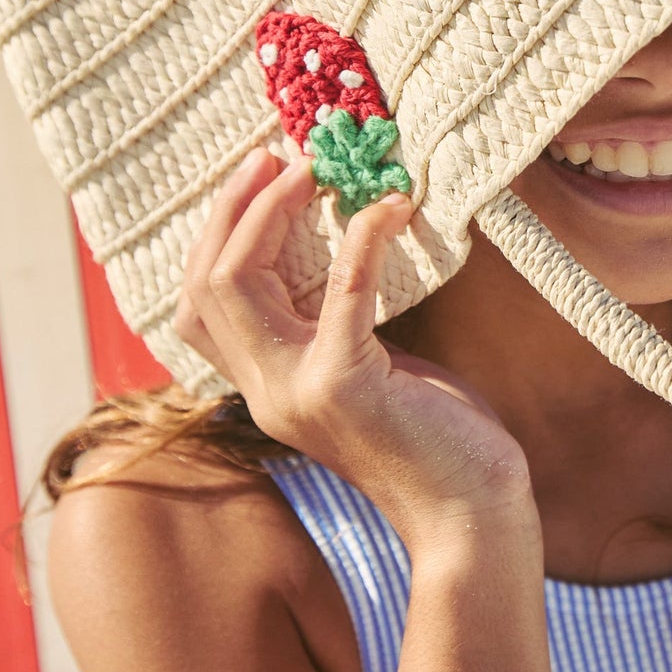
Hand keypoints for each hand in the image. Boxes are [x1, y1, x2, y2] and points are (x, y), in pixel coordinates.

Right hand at [174, 150, 535, 546]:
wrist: (471, 515)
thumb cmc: (437, 438)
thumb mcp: (368, 373)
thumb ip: (338, 324)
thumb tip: (343, 244)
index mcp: (266, 388)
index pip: (200, 306)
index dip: (217, 236)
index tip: (257, 178)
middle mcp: (267, 393)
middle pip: (205, 285)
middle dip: (232, 210)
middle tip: (273, 157)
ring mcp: (298, 391)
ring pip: (238, 283)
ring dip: (271, 213)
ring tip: (311, 170)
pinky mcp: (346, 384)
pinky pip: (342, 290)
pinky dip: (361, 237)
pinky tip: (389, 207)